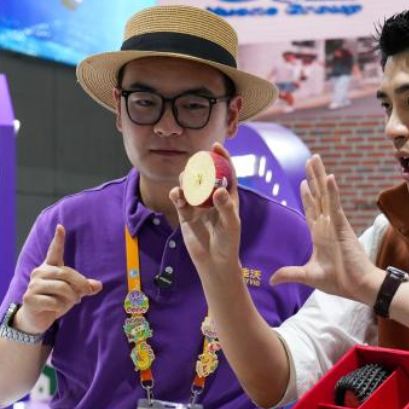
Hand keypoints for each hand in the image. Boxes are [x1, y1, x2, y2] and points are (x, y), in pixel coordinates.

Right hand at [17, 224, 101, 334]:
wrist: (35, 318)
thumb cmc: (54, 301)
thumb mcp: (72, 293)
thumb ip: (84, 287)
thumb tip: (98, 285)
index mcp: (49, 268)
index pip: (54, 251)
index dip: (58, 240)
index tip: (61, 227)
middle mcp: (39, 273)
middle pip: (65, 273)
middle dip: (80, 284)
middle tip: (85, 293)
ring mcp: (33, 285)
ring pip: (61, 288)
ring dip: (71, 298)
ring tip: (71, 302)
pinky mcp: (30, 298)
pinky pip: (53, 302)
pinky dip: (60, 307)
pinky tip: (57, 309)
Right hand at [170, 143, 242, 279]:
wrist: (214, 262)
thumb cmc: (228, 242)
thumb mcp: (231, 225)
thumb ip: (225, 207)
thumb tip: (219, 189)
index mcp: (228, 196)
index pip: (226, 172)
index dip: (222, 157)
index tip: (215, 146)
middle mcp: (212, 198)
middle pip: (204, 175)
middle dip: (198, 166)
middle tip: (194, 164)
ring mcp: (198, 205)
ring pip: (189, 185)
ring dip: (185, 179)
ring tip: (185, 181)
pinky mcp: (185, 214)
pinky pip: (179, 199)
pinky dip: (177, 194)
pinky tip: (177, 194)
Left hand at [271, 155, 384, 302]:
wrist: (358, 287)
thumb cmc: (340, 281)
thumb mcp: (309, 276)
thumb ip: (290, 273)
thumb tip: (271, 279)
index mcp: (320, 235)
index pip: (312, 210)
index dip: (307, 196)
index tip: (303, 182)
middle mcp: (327, 225)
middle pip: (318, 196)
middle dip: (313, 178)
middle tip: (310, 160)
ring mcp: (335, 224)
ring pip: (325, 195)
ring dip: (319, 176)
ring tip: (315, 159)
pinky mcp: (342, 226)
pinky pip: (335, 205)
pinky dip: (332, 191)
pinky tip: (329, 177)